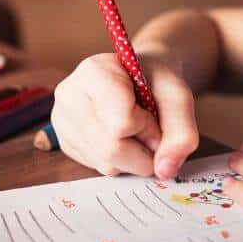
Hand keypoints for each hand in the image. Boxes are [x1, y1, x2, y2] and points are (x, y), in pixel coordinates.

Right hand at [51, 50, 198, 178]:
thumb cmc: (154, 81)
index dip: (147, 126)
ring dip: (133, 158)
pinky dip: (119, 161)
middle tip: (150, 131)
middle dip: (143, 151)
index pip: (121, 123)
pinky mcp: (64, 142)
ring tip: (134, 132)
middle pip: (111, 149)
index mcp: (93, 71)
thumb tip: (164, 170)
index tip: (152, 112)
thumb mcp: (177, 95)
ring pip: (105, 163)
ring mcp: (61, 120)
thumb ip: (181, 131)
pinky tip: (119, 138)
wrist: (136, 78)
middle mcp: (68, 95)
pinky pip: (98, 168)